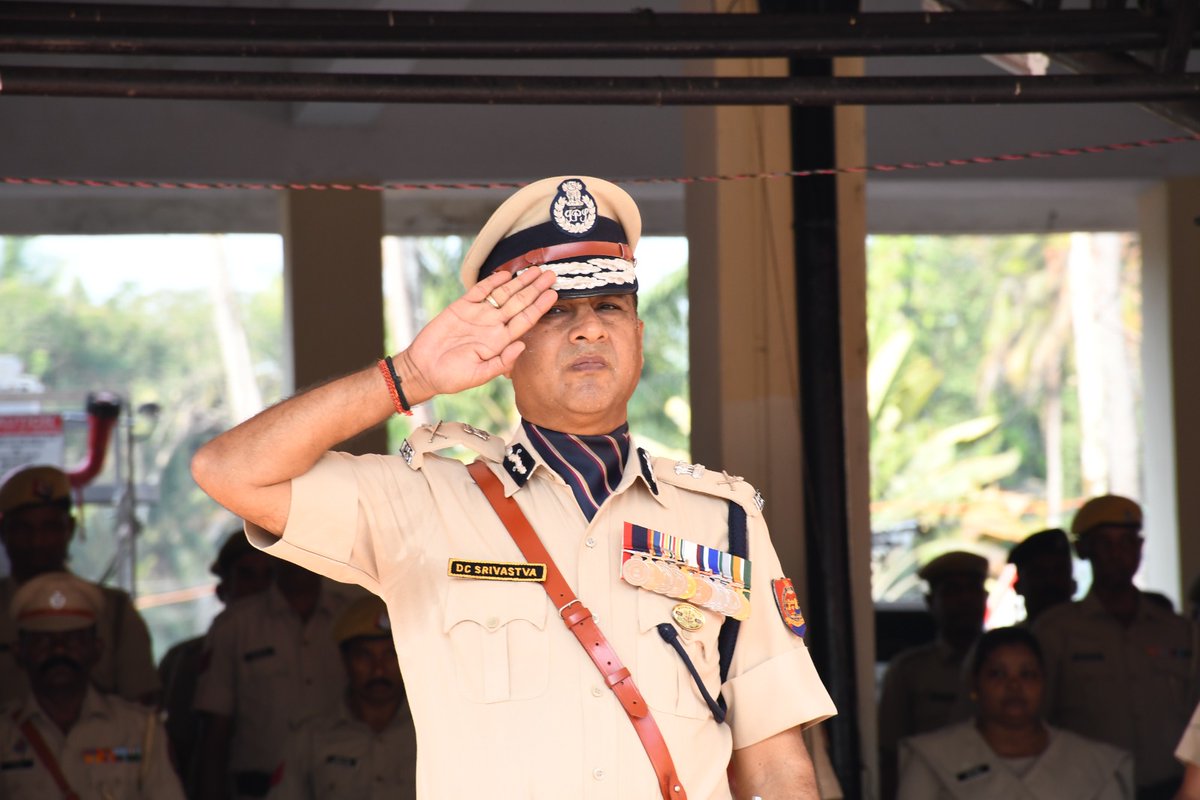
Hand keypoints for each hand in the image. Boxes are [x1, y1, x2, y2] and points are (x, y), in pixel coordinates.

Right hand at [400, 267, 557, 401]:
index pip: (525, 320)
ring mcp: (478, 315)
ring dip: (519, 282)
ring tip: (534, 270)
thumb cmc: (452, 377)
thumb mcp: (479, 375)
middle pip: (519, 303)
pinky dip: (491, 282)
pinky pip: (479, 291)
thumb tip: (521, 346)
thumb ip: (502, 362)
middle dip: (535, 288)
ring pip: (503, 294)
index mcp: (500, 341)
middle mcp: (492, 325)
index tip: (552, 294)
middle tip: (550, 274)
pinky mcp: (461, 307)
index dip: (539, 307)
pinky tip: (504, 274)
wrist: (423, 369)